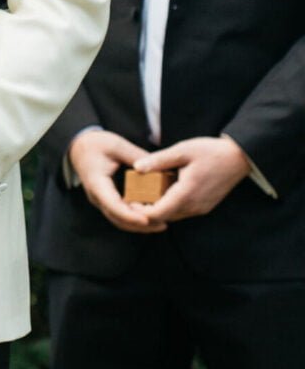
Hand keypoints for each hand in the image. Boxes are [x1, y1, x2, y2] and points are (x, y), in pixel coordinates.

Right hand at [68, 129, 166, 234]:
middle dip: (140, 226)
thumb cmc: (95, 144)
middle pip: (118, 219)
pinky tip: (150, 217)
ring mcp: (101, 200)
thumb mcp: (116, 145)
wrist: (78, 146)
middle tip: (163, 225)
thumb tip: (159, 169)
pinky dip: (134, 219)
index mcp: (97, 184)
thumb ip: (136, 157)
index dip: (131, 216)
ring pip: (119, 221)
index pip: (113, 206)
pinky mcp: (106, 200)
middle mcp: (97, 197)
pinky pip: (119, 215)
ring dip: (138, 225)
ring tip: (160, 225)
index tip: (148, 220)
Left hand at [134, 137, 250, 223]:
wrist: (239, 158)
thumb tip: (136, 168)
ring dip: (159, 209)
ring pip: (173, 216)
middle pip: (164, 218)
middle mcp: (194, 207)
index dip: (141, 211)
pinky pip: (182, 212)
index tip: (129, 201)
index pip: (158, 213)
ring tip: (144, 194)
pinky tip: (163, 192)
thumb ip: (158, 160)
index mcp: (186, 194)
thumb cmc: (211, 152)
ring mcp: (200, 209)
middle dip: (146, 211)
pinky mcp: (204, 207)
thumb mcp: (182, 150)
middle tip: (132, 197)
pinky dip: (170, 206)